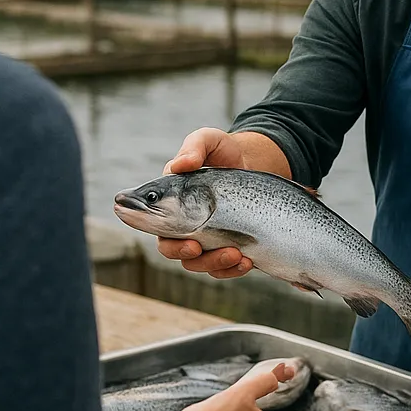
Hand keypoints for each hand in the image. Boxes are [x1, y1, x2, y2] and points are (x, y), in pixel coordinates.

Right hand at [156, 127, 254, 278]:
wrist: (253, 163)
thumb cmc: (223, 151)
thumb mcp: (210, 141)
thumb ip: (194, 147)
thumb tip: (180, 164)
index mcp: (172, 202)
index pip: (158, 227)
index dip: (167, 240)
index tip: (190, 241)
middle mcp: (185, 223)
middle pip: (174, 250)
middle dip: (186, 255)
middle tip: (201, 248)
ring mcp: (206, 237)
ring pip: (200, 263)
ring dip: (215, 263)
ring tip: (237, 255)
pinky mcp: (228, 246)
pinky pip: (225, 267)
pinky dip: (234, 269)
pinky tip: (248, 261)